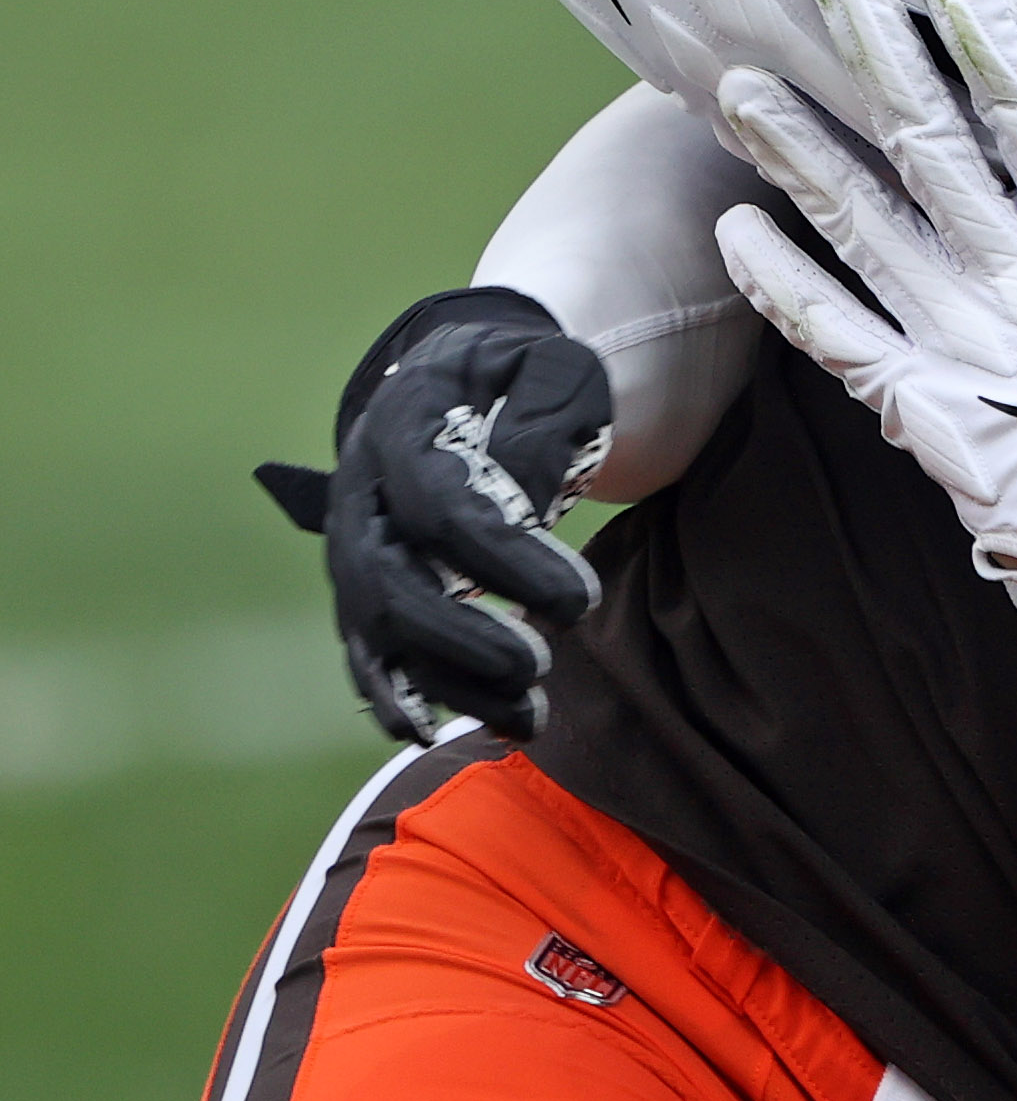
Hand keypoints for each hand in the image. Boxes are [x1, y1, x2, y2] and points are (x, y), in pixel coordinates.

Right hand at [256, 291, 614, 744]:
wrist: (467, 378)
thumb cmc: (522, 376)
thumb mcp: (554, 370)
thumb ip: (545, 422)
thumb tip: (523, 498)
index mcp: (402, 424)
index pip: (441, 507)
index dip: (507, 562)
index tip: (580, 600)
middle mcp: (359, 489)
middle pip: (387, 582)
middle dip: (462, 638)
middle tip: (539, 664)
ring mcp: (352, 542)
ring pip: (376, 632)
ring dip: (445, 683)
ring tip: (527, 718)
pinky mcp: (363, 583)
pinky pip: (365, 649)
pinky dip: (396, 694)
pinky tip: (437, 730)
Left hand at [711, 0, 1016, 581]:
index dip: (983, 34)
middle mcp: (1011, 273)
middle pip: (929, 144)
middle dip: (875, 57)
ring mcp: (955, 337)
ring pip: (860, 222)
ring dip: (797, 151)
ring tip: (739, 85)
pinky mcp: (919, 403)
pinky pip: (833, 334)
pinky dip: (781, 282)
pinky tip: (737, 230)